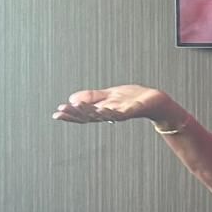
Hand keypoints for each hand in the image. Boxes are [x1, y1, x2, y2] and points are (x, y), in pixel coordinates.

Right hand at [52, 86, 178, 126]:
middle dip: (75, 113)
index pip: (84, 114)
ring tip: (76, 106)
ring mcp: (122, 113)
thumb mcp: (110, 96)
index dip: (70, 115)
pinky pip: (121, 112)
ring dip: (90, 111)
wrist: (155, 102)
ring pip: (103, 114)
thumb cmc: (133, 99)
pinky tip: (102, 107)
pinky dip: (111, 110)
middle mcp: (111, 114)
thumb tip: (72, 99)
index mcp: (104, 110)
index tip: (56, 114)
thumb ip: (93, 97)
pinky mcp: (134, 110)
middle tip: (61, 110)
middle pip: (90, 115)